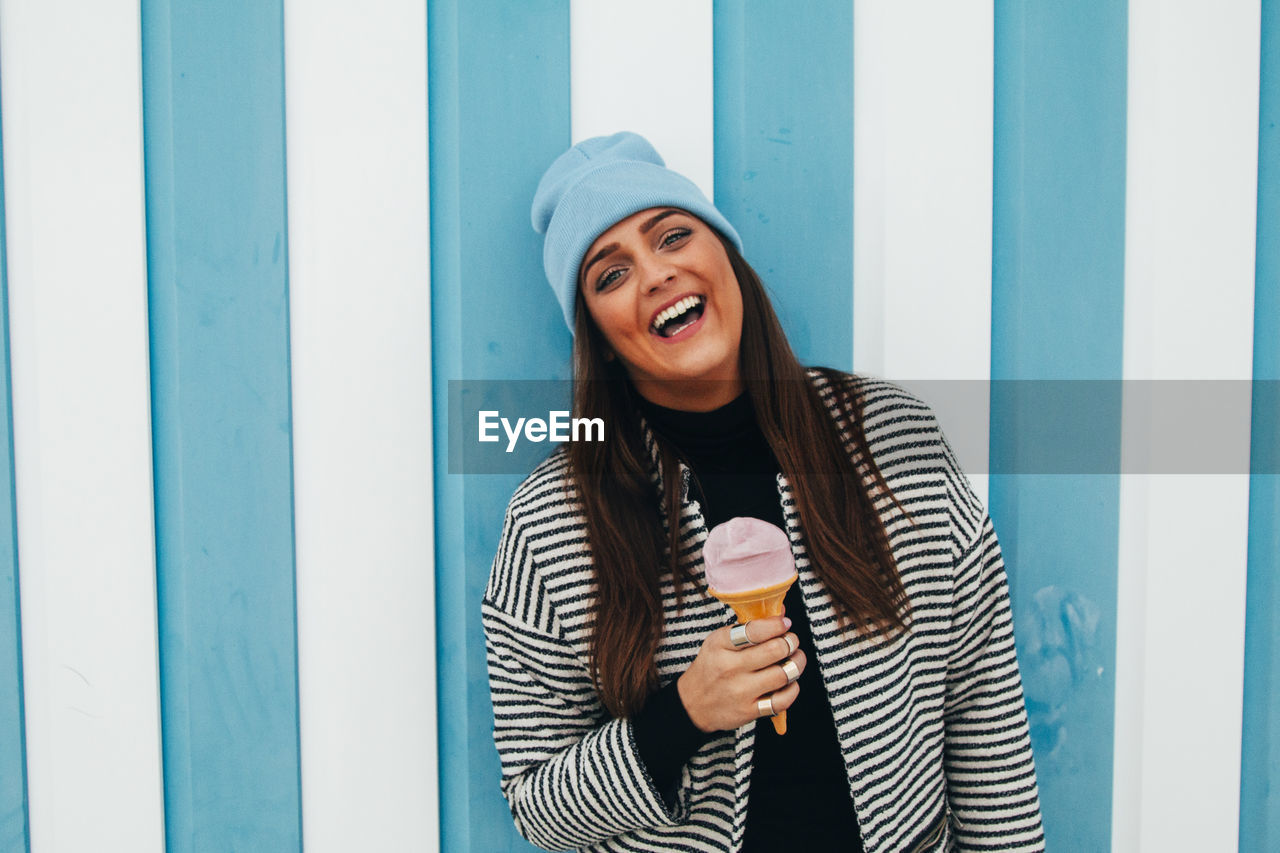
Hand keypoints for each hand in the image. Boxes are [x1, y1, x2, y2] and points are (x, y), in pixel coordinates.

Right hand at [676, 616, 805, 732]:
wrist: (693, 704)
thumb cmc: (711, 667)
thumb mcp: (719, 642)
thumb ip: (748, 628)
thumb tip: (780, 613)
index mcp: (720, 645)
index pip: (755, 630)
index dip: (777, 624)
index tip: (784, 623)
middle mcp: (730, 668)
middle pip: (775, 650)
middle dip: (791, 642)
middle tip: (791, 641)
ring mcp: (740, 691)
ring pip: (783, 674)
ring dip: (797, 663)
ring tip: (795, 658)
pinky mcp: (749, 711)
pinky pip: (782, 700)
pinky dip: (792, 689)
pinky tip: (789, 682)